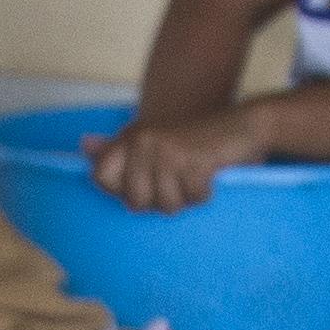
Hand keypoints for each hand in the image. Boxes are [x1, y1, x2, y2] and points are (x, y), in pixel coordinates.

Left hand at [86, 109, 267, 214]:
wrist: (245, 124)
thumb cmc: (200, 141)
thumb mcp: (157, 142)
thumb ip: (121, 149)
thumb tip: (84, 144)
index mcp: (132, 136)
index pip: (101, 178)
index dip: (123, 191)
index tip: (146, 184)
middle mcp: (144, 140)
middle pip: (136, 202)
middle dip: (160, 201)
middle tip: (178, 181)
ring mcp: (168, 150)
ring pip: (166, 205)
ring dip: (186, 199)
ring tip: (194, 177)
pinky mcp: (193, 160)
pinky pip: (193, 199)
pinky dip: (205, 194)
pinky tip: (209, 175)